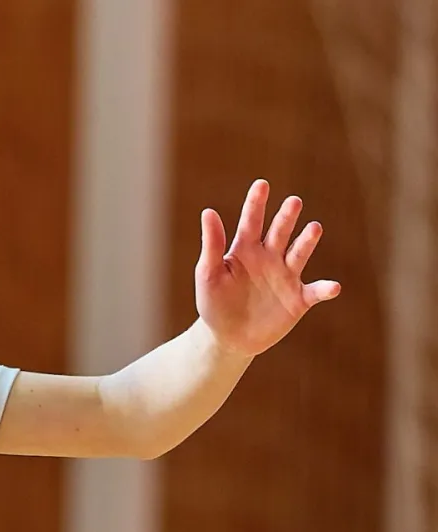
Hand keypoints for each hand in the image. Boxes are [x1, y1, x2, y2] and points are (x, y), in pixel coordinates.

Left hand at [195, 179, 340, 359]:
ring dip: (307, 241)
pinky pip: (315, 291)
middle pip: (280, 232)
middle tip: (293, 202)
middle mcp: (269, 257)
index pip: (252, 222)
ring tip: (314, 228)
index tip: (261, 184)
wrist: (228, 338)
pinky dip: (324, 289)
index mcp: (245, 250)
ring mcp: (286, 277)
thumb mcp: (208, 274)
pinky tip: (332, 287)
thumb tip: (208, 212)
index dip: (256, 203)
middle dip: (287, 217)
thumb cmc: (214, 304)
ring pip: (300, 254)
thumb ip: (212, 245)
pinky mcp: (298, 299)